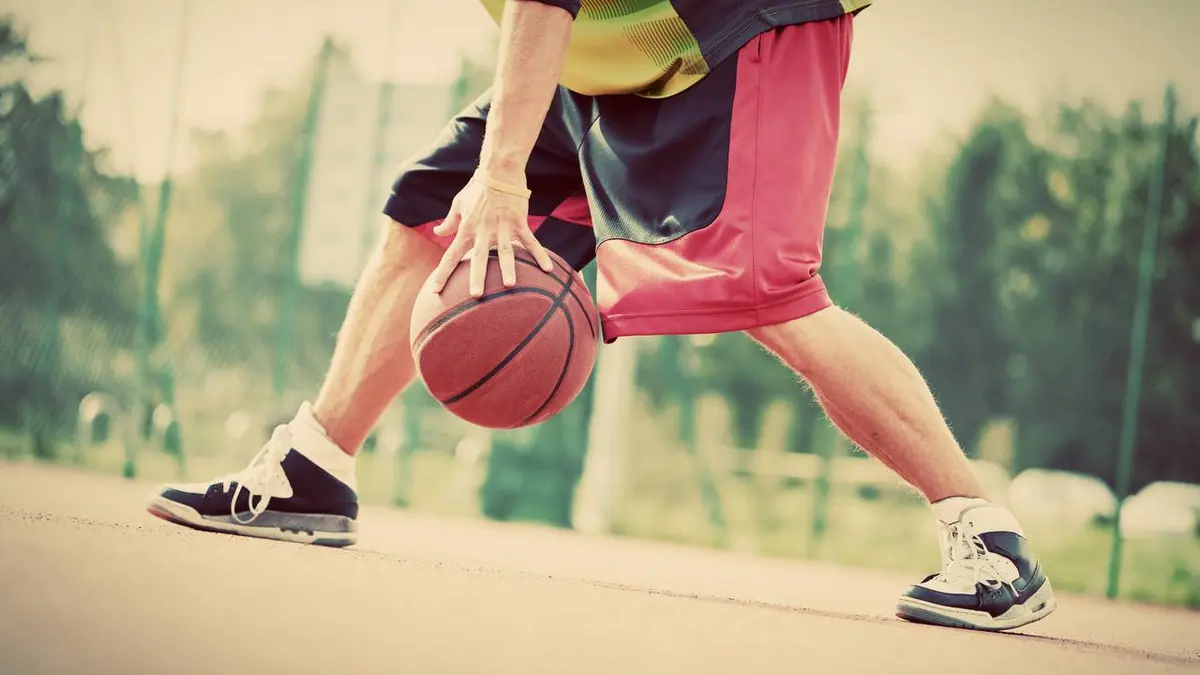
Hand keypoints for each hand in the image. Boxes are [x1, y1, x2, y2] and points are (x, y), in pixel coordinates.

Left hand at [428, 171, 554, 297]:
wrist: (498, 171)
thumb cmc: (477, 188)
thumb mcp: (458, 204)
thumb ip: (449, 221)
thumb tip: (438, 232)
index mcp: (466, 229)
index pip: (451, 255)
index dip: (443, 273)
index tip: (435, 290)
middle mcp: (483, 232)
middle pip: (479, 258)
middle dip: (477, 277)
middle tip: (475, 295)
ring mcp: (503, 228)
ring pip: (505, 252)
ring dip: (508, 269)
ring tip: (510, 285)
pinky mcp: (519, 223)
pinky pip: (531, 242)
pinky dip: (540, 255)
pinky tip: (548, 269)